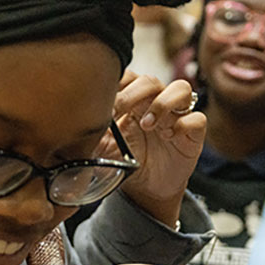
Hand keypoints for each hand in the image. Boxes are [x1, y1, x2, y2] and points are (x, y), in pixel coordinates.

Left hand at [102, 70, 205, 225]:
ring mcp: (177, 116)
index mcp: (134, 100)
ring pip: (181, 89)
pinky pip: (197, 119)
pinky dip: (183, 124)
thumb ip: (90, 133)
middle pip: (151, 80)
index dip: (118, 82)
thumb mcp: (103, 147)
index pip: (129, 76)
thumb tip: (68, 125)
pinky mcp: (193, 134)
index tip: (104, 99)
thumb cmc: (126, 160)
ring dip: (162, 103)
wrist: (145, 188)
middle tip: (119, 112)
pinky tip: (168, 136)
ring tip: (147, 124)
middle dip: (134, 93)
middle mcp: (157, 102)